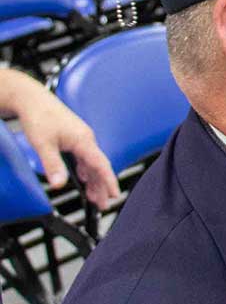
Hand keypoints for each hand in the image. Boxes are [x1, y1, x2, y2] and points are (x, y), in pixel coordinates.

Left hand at [13, 85, 118, 208]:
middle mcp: (86, 139)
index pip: (101, 164)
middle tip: (103, 205)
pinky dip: (86, 171)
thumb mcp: (43, 144)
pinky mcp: (74, 137)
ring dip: (94, 180)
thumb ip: (53, 165)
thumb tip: (59, 184)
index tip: (115, 195)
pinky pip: (85, 158)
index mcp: (83, 140)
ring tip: (95, 197)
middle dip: (102, 187)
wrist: (31, 98)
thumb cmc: (38, 116)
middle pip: (98, 167)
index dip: (109, 181)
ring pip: (91, 163)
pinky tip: (83, 179)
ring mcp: (80, 138)